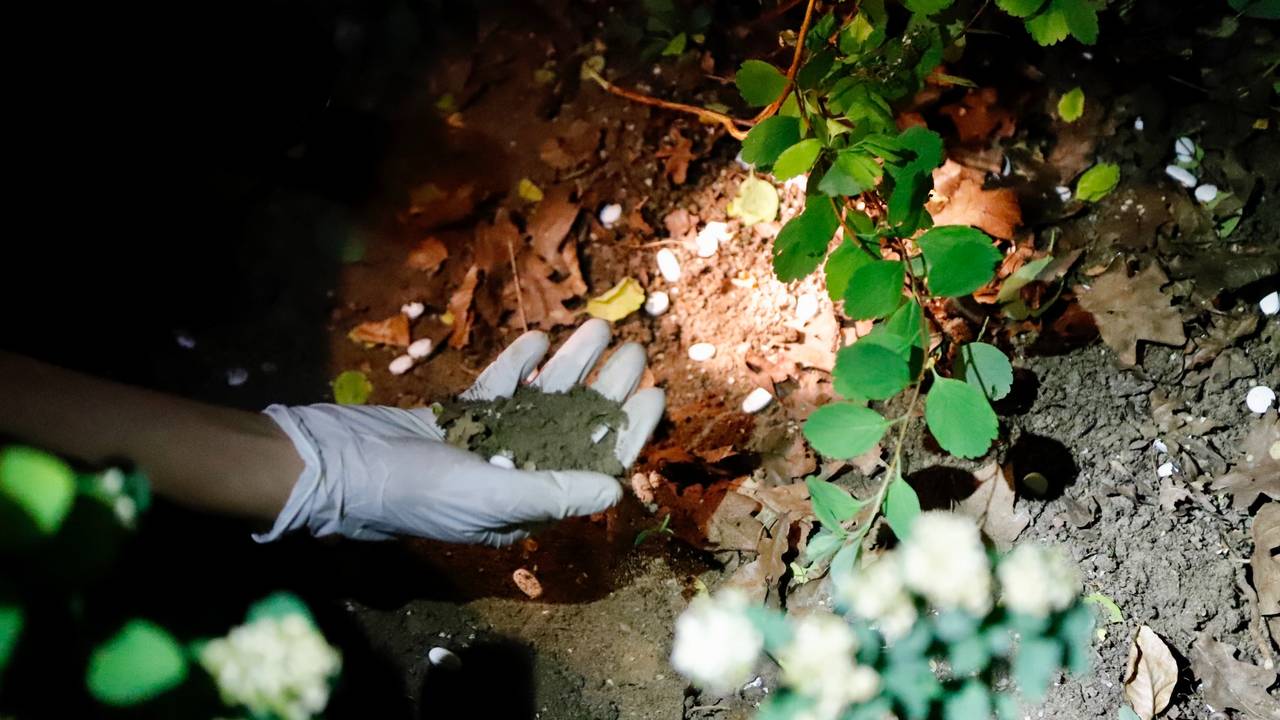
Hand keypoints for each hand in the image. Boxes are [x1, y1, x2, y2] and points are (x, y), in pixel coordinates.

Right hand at [257, 320, 663, 545]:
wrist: (337, 464)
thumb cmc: (413, 491)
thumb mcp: (488, 497)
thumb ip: (553, 491)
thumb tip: (616, 488)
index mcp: (526, 504)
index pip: (592, 464)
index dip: (626, 430)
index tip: (653, 393)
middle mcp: (513, 473)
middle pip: (575, 425)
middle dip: (606, 387)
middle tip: (635, 348)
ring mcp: (486, 442)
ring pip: (542, 399)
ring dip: (569, 365)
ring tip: (596, 327)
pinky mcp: (458, 416)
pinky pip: (500, 388)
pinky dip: (519, 365)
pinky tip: (538, 339)